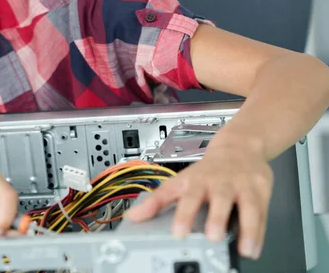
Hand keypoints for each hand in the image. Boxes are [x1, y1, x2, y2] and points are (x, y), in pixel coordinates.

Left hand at [123, 144, 272, 259]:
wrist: (239, 146)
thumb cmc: (207, 169)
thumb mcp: (180, 181)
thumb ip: (157, 201)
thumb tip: (133, 217)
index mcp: (197, 180)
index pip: (187, 196)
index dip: (182, 214)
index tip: (178, 232)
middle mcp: (219, 181)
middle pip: (219, 197)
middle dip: (217, 217)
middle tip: (213, 236)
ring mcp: (242, 185)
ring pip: (247, 205)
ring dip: (246, 227)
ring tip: (243, 247)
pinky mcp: (261, 191)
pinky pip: (262, 213)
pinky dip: (259, 232)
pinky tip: (254, 248)